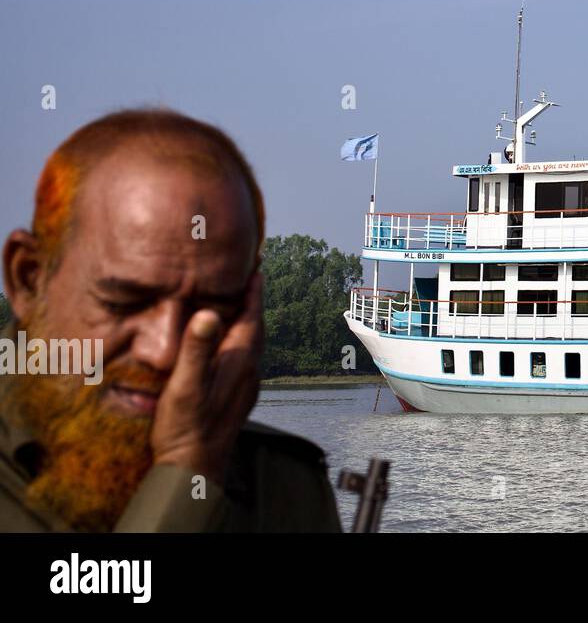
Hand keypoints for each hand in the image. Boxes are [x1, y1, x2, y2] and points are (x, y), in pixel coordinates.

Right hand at [150, 273, 264, 480]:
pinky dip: (236, 339)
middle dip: (251, 299)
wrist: (195, 469)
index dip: (253, 288)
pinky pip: (242, 355)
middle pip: (254, 323)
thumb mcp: (185, 384)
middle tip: (246, 274)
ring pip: (249, 341)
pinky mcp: (237, 394)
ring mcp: (245, 382)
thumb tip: (208, 313)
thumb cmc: (187, 427)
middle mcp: (249, 368)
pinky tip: (224, 343)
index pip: (252, 313)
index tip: (256, 264)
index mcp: (240, 359)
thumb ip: (197, 348)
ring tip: (234, 301)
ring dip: (244, 319)